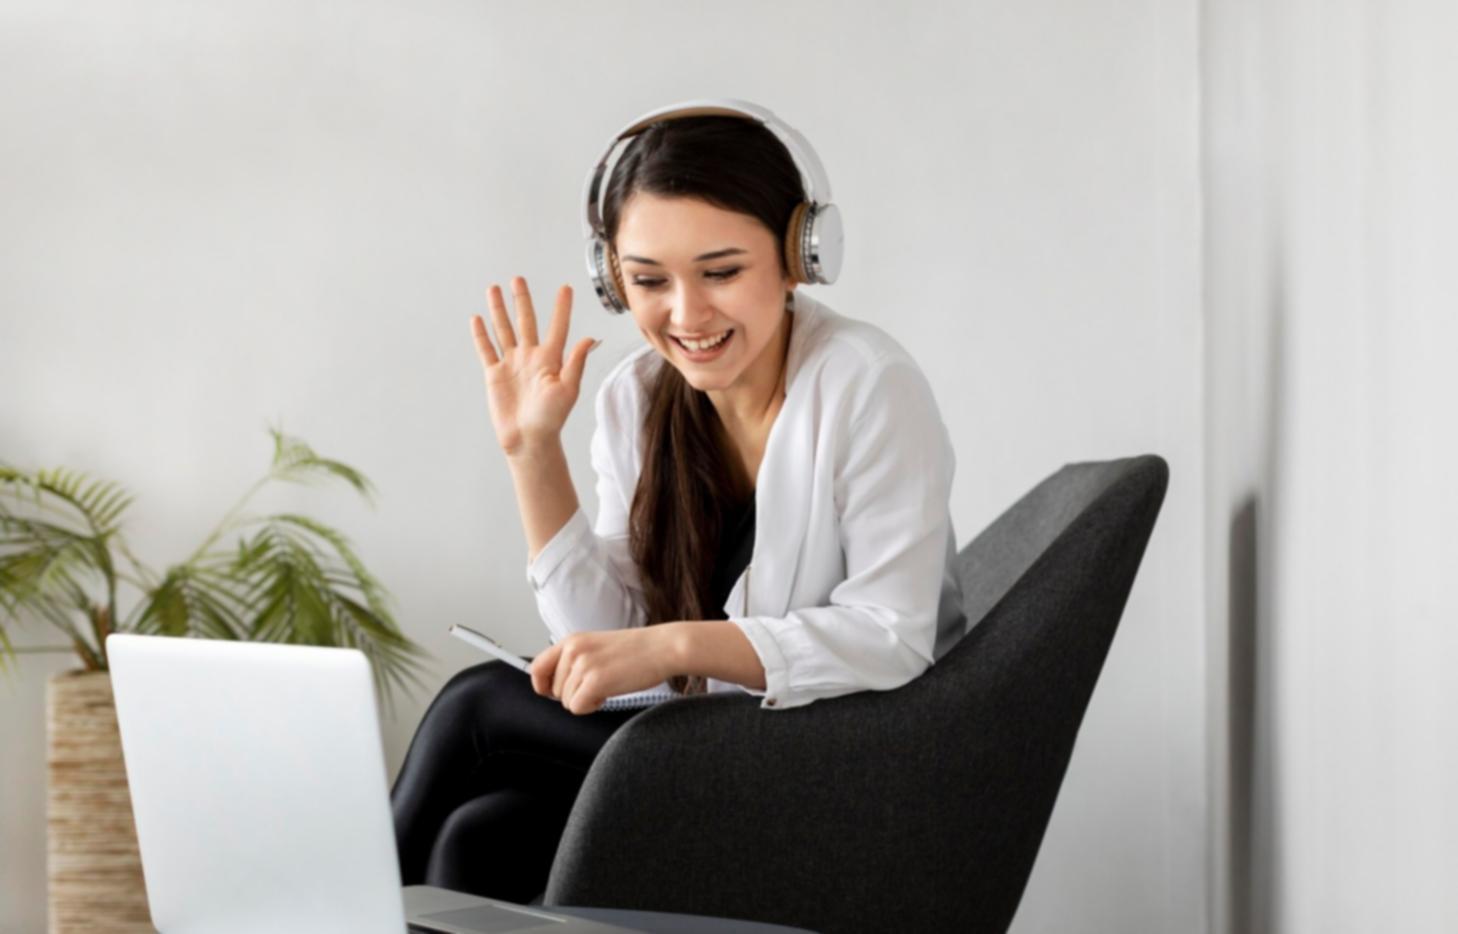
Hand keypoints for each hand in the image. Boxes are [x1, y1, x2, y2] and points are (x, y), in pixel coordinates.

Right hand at [470, 276, 599, 456]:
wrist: (528, 439)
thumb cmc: (552, 418)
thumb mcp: (569, 389)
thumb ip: (576, 362)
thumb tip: (589, 339)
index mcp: (551, 359)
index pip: (557, 326)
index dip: (561, 307)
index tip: (566, 287)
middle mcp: (530, 357)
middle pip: (525, 321)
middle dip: (521, 300)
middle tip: (518, 279)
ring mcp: (512, 364)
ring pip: (504, 329)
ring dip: (499, 310)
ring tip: (494, 289)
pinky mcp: (495, 374)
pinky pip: (487, 349)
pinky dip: (481, 334)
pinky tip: (477, 318)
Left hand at [530, 627, 680, 714]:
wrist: (663, 648)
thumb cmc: (635, 651)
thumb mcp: (596, 647)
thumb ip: (574, 661)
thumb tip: (554, 688)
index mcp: (571, 640)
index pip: (536, 668)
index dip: (542, 686)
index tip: (553, 693)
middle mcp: (573, 650)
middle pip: (555, 691)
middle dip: (575, 694)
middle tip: (600, 683)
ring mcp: (583, 664)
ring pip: (567, 702)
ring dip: (586, 700)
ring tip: (608, 684)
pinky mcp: (595, 680)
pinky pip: (578, 707)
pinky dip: (593, 707)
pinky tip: (609, 693)